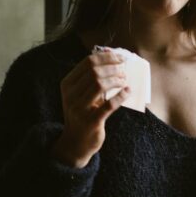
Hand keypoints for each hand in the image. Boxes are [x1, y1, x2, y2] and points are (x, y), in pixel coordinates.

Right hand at [52, 50, 130, 166]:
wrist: (75, 141)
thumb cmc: (82, 113)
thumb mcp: (80, 94)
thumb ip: (91, 77)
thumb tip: (111, 55)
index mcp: (67, 84)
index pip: (87, 62)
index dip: (106, 57)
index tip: (120, 57)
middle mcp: (70, 95)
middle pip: (94, 72)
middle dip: (113, 68)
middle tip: (124, 70)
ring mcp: (79, 109)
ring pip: (100, 85)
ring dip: (116, 80)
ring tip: (124, 80)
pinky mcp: (91, 121)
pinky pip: (109, 105)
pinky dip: (121, 95)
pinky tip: (128, 91)